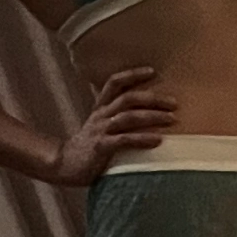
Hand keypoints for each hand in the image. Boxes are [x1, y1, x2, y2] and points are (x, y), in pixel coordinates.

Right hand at [52, 67, 177, 185]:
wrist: (62, 165)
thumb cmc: (88, 148)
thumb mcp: (100, 128)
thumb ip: (117, 120)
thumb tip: (146, 116)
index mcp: (100, 108)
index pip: (114, 82)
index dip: (132, 74)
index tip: (152, 71)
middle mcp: (100, 116)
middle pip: (128, 98)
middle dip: (153, 98)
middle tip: (174, 103)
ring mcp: (100, 131)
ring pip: (128, 117)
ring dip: (152, 116)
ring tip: (172, 119)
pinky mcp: (100, 147)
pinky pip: (124, 140)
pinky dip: (143, 139)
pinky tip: (158, 140)